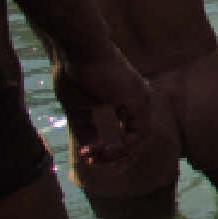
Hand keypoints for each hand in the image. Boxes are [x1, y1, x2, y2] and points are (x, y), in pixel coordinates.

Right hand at [54, 49, 152, 168]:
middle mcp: (139, 101)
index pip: (130, 132)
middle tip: (102, 167)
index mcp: (128, 102)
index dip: (114, 150)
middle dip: (120, 157)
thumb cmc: (76, 73)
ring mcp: (141, 100)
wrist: (78, 51)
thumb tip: (90, 149)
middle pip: (138, 138)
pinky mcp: (138, 101)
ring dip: (119, 154)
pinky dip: (124, 146)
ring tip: (99, 159)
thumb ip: (85, 128)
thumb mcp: (78, 108)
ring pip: (141, 138)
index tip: (92, 158)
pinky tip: (106, 151)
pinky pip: (139, 132)